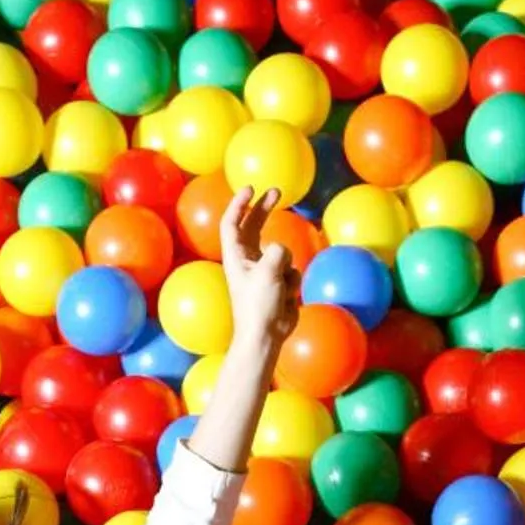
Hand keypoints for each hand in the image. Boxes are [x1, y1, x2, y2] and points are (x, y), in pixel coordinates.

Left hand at [220, 186, 298, 356]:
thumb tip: (282, 249)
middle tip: (276, 191)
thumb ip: (277, 253)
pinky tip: (285, 298)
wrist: (266, 335)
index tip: (250, 188)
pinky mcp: (278, 281)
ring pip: (283, 252)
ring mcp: (264, 270)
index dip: (239, 204)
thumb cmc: (258, 305)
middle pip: (254, 226)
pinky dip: (292, 282)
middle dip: (264, 209)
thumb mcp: (267, 273)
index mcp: (236, 256)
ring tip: (279, 288)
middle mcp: (248, 260)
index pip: (232, 223)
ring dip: (286, 268)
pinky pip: (292, 270)